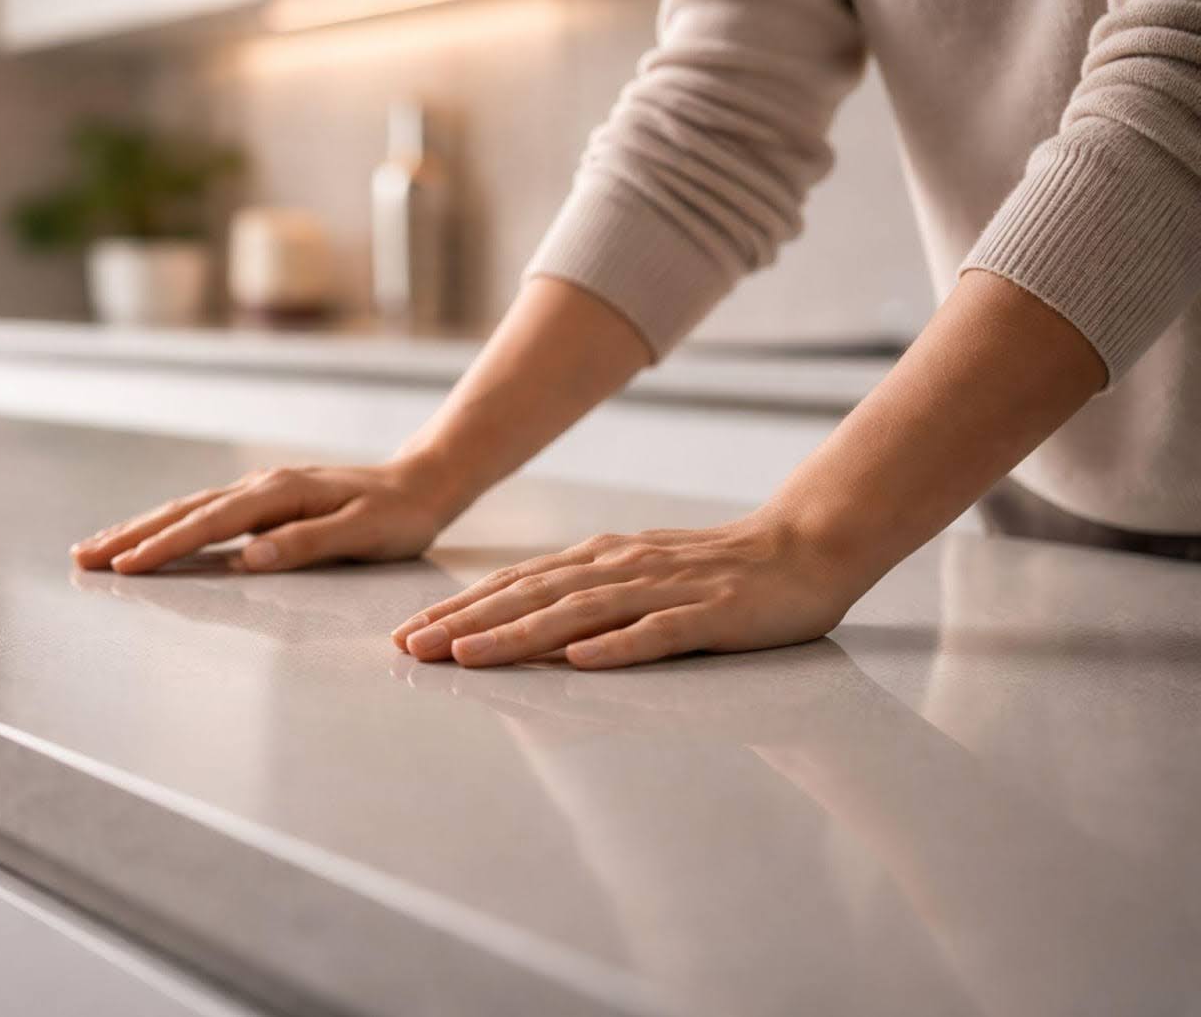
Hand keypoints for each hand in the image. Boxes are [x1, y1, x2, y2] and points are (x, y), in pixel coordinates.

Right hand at [72, 459, 451, 573]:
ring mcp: (259, 490)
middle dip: (131, 536)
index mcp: (280, 493)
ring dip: (140, 529)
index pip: (211, 523)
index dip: (166, 546)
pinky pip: (205, 513)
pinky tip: (148, 537)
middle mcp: (262, 486)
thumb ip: (306, 544)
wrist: (421, 483)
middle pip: (184, 512)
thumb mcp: (363, 532)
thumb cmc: (398, 515)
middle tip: (82, 559)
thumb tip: (250, 556)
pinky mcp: (263, 500)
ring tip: (97, 549)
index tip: (126, 566)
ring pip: (188, 509)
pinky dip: (170, 525)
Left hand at [389, 513, 869, 669]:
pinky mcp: (710, 614)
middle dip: (466, 624)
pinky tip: (580, 663)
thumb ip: (581, 595)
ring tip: (470, 657)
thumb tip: (516, 627)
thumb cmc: (714, 572)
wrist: (803, 548)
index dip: (458, 609)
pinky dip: (617, 647)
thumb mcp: (636, 576)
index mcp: (599, 559)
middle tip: (412, 650)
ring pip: (579, 613)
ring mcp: (664, 589)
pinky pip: (658, 634)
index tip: (407, 635)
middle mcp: (620, 567)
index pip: (514, 584)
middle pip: (531, 596)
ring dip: (520, 634)